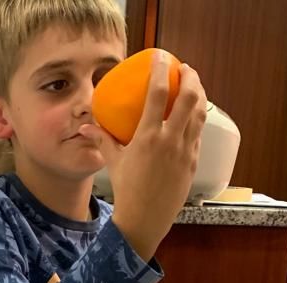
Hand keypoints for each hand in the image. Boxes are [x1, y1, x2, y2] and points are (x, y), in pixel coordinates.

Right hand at [79, 52, 206, 259]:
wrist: (145, 220)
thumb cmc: (127, 192)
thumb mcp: (114, 163)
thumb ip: (102, 139)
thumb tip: (86, 126)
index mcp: (148, 137)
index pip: (158, 94)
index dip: (162, 71)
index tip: (162, 58)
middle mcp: (170, 141)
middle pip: (190, 98)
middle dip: (191, 78)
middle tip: (185, 70)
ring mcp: (185, 152)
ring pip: (200, 114)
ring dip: (199, 95)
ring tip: (194, 87)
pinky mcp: (193, 163)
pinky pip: (198, 134)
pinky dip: (197, 120)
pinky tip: (192, 116)